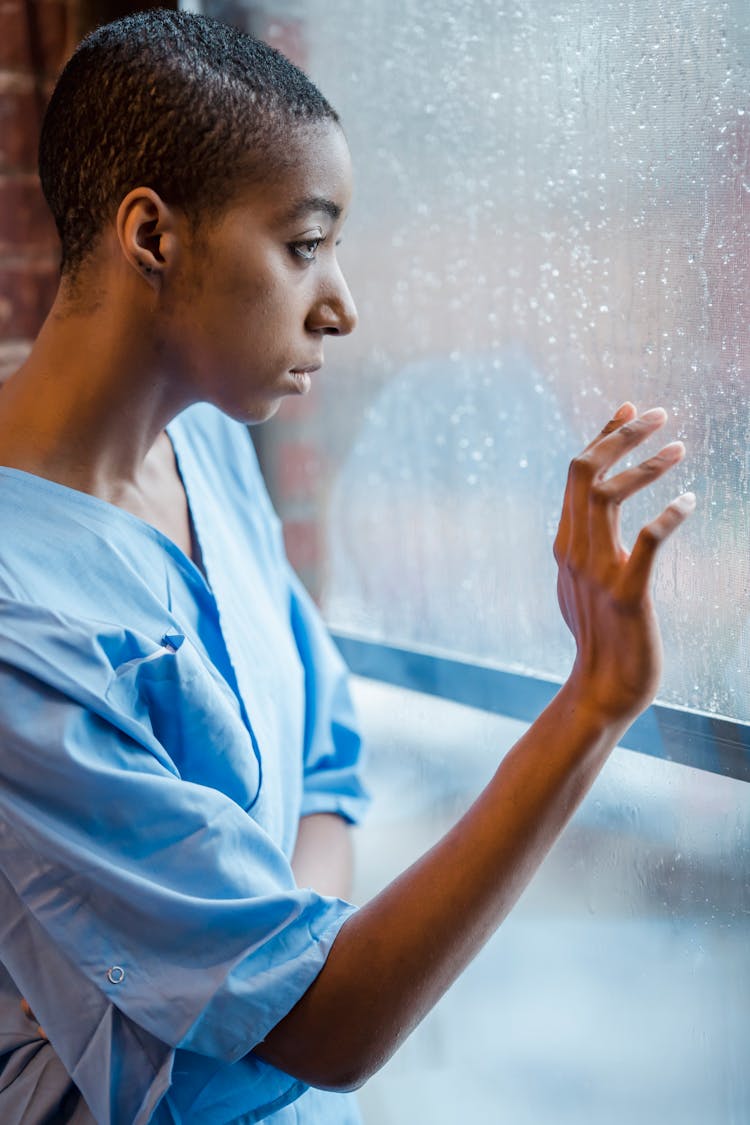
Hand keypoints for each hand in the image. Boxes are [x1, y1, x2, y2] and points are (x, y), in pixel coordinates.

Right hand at [554, 402, 694, 723]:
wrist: (601, 690)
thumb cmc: (600, 639)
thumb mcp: (579, 586)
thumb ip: (580, 551)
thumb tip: (581, 525)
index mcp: (565, 545)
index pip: (577, 475)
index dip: (604, 435)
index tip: (630, 408)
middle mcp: (574, 552)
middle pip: (585, 473)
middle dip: (621, 435)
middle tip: (659, 413)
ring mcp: (597, 573)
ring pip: (608, 498)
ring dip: (645, 466)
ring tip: (680, 447)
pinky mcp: (626, 595)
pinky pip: (645, 543)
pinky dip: (667, 515)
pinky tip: (690, 501)